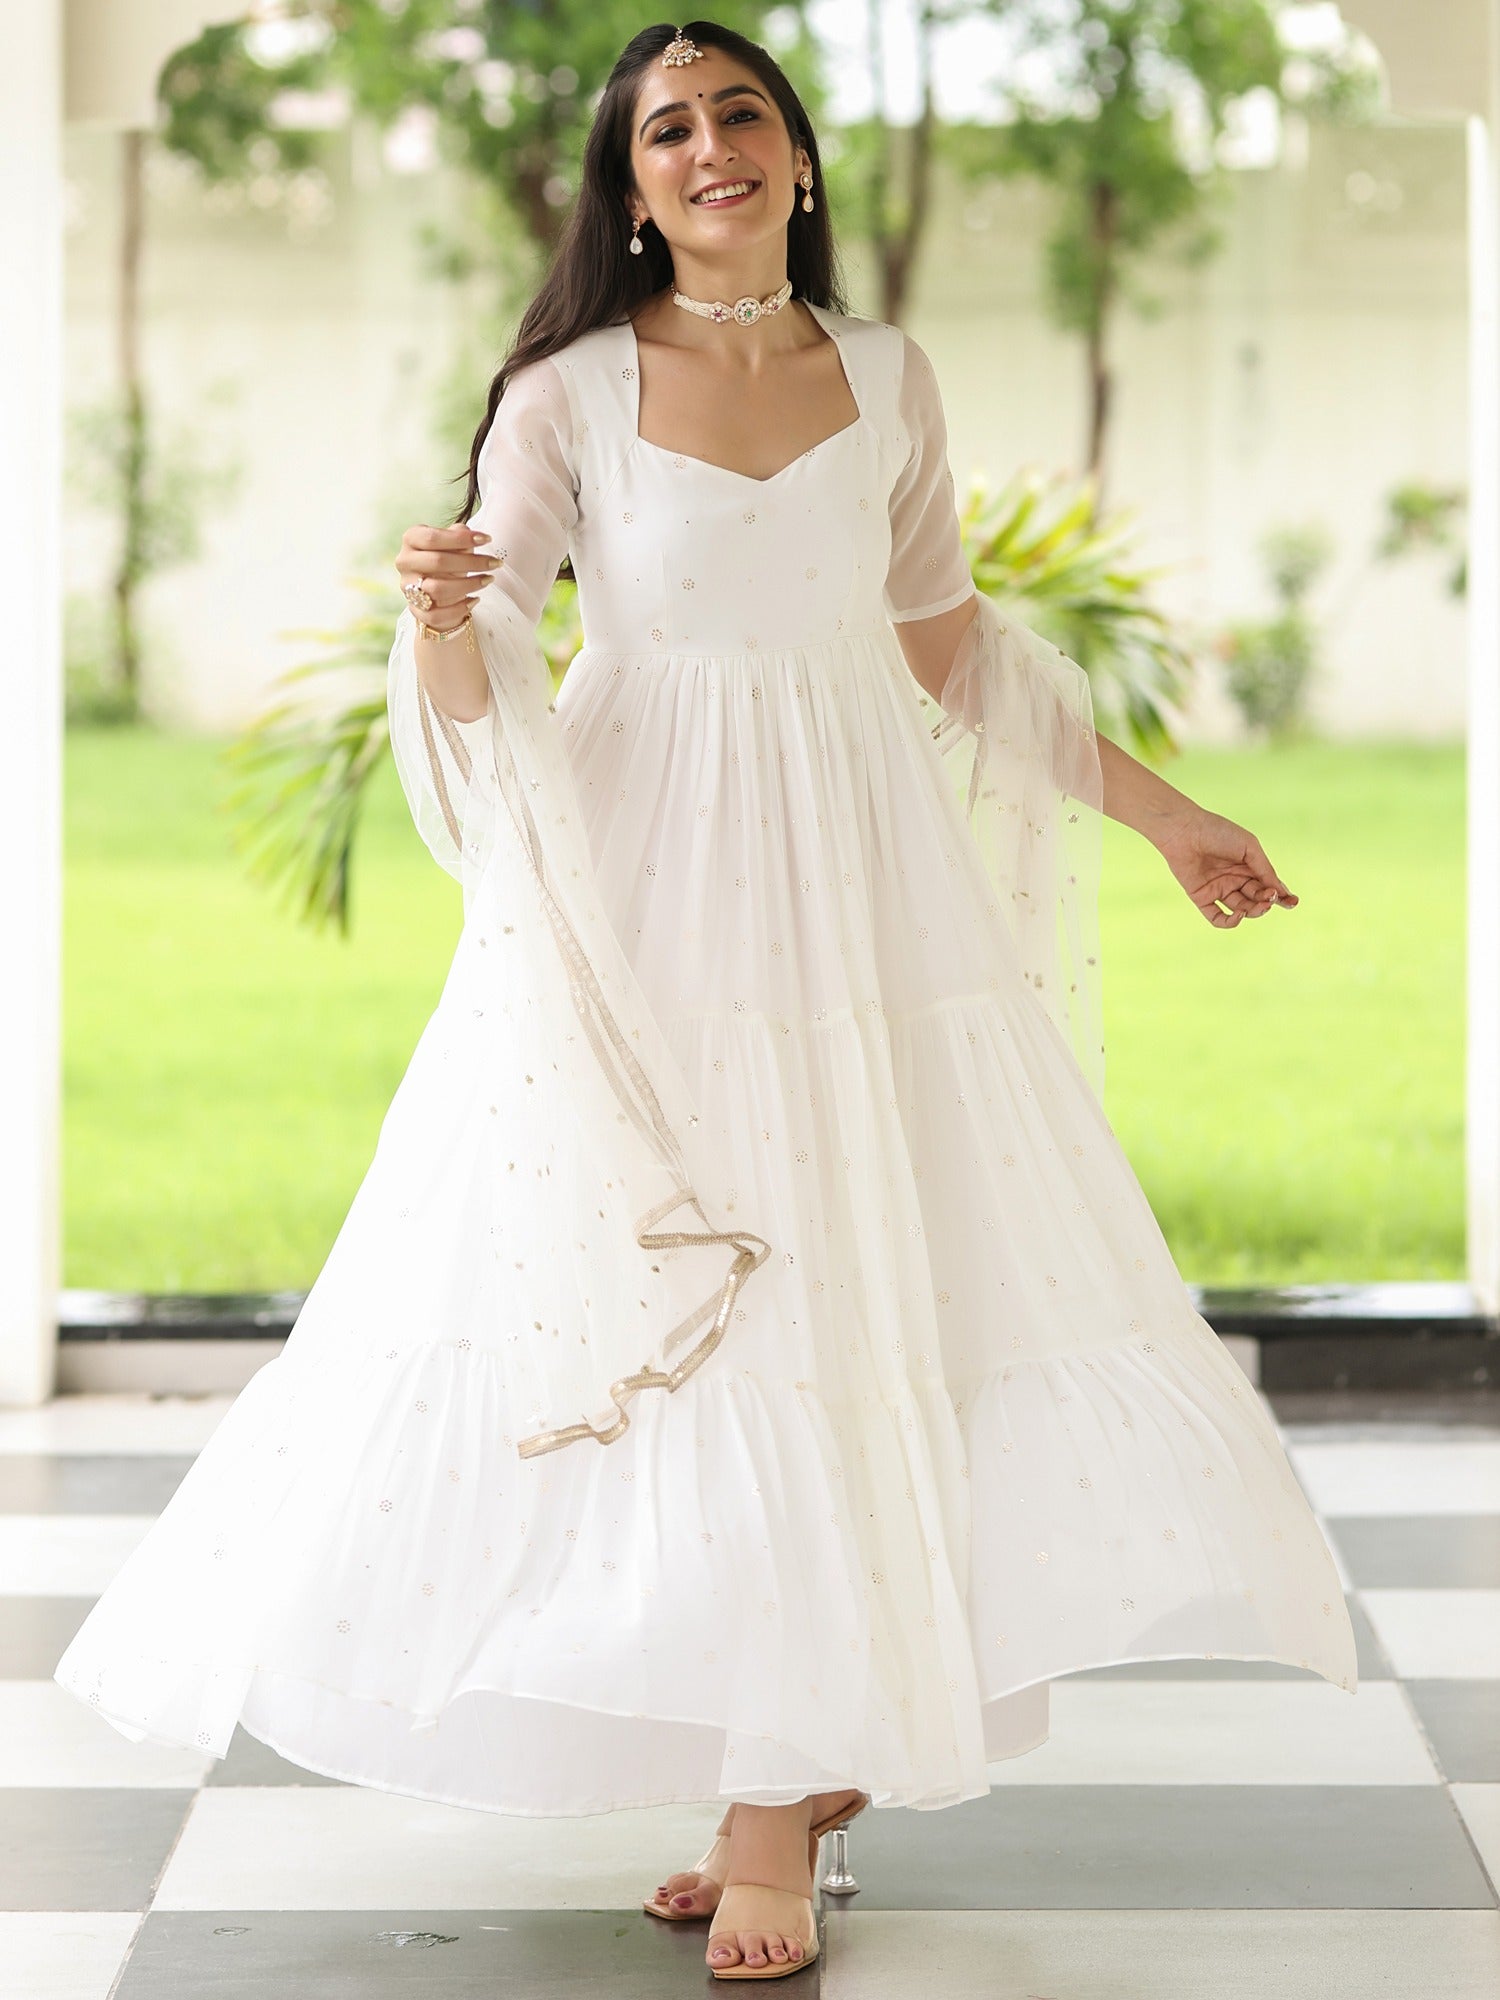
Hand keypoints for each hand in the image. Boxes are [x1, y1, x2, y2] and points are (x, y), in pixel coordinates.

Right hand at [394, 522, 502, 631]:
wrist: (437, 589)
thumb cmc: (447, 559)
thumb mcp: (453, 543)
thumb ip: (461, 536)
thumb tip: (476, 536)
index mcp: (411, 539)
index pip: (433, 538)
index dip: (461, 538)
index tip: (487, 539)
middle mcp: (404, 562)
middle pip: (438, 562)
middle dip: (472, 562)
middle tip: (495, 563)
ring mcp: (407, 587)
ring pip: (438, 589)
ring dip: (469, 585)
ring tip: (488, 579)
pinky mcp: (415, 610)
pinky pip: (437, 614)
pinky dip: (460, 608)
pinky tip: (475, 599)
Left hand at [1152, 805, 1297, 927]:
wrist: (1185, 830)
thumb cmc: (1218, 832)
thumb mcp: (1249, 848)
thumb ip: (1265, 870)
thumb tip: (1280, 892)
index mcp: (1248, 866)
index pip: (1269, 886)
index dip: (1282, 896)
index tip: (1293, 902)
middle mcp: (1235, 880)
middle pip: (1257, 899)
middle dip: (1267, 901)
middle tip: (1270, 897)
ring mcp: (1219, 889)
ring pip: (1242, 909)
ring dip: (1254, 910)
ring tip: (1260, 904)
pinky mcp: (1202, 897)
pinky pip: (1217, 917)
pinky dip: (1230, 921)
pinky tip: (1239, 914)